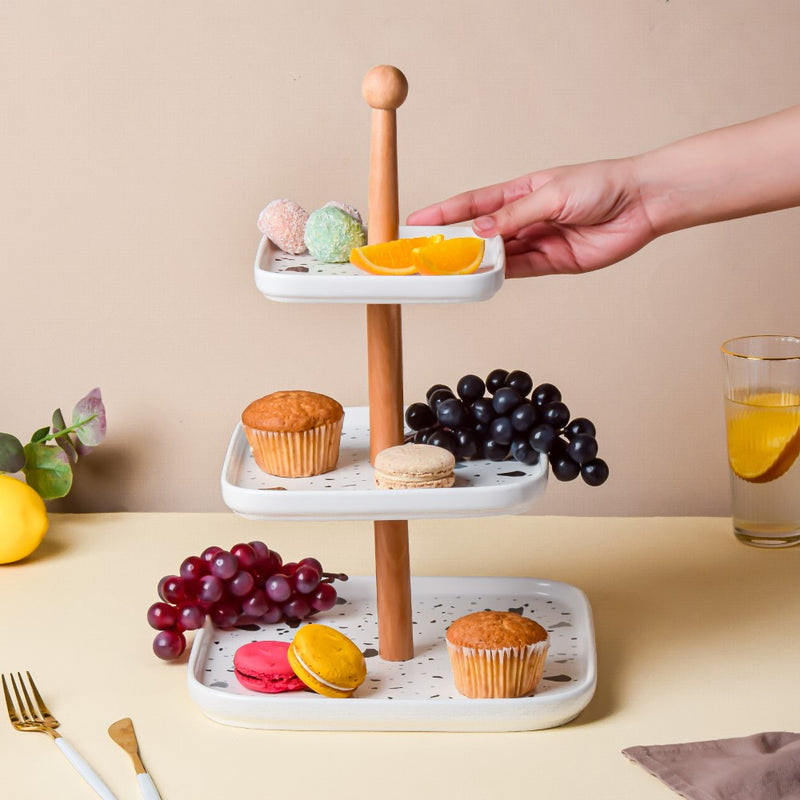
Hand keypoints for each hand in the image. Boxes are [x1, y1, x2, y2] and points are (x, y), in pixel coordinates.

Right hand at [407, 158, 657, 277]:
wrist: (641, 203)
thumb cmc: (602, 185)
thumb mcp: (552, 194)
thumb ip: (515, 216)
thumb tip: (479, 231)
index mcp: (522, 191)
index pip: (474, 203)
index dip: (445, 212)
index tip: (418, 221)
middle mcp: (526, 217)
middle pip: (481, 233)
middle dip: (455, 243)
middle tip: (429, 254)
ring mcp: (538, 240)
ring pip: (497, 255)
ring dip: (476, 263)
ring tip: (451, 270)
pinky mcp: (553, 262)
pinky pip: (519, 270)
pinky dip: (500, 274)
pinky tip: (483, 276)